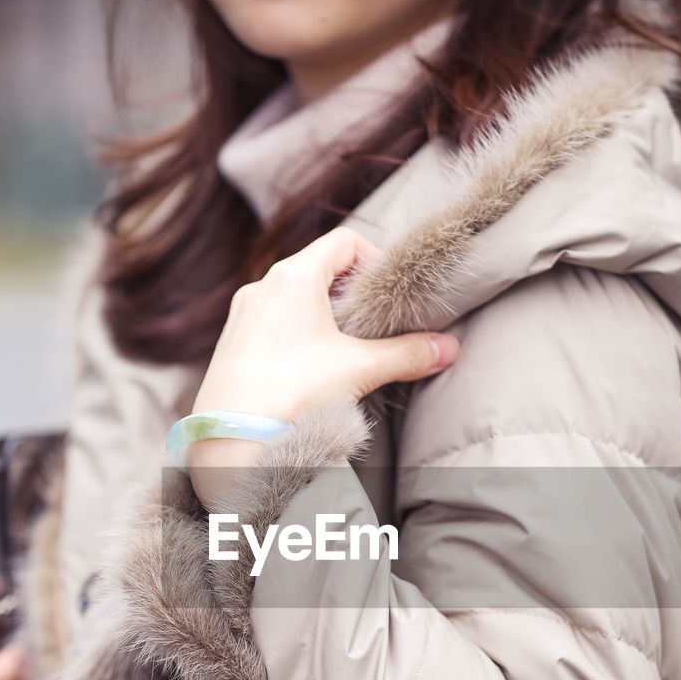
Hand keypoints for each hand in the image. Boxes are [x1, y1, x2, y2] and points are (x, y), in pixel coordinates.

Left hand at [187, 226, 459, 506]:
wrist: (231, 437)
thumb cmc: (292, 392)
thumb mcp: (359, 369)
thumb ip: (407, 354)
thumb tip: (448, 349)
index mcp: (293, 275)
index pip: (345, 242)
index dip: (375, 261)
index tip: (388, 298)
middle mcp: (262, 286)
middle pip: (319, 268)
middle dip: (351, 295)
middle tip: (373, 327)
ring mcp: (243, 315)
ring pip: (294, 298)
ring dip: (324, 318)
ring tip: (344, 353)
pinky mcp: (232, 343)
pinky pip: (273, 323)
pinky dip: (297, 335)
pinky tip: (310, 371)